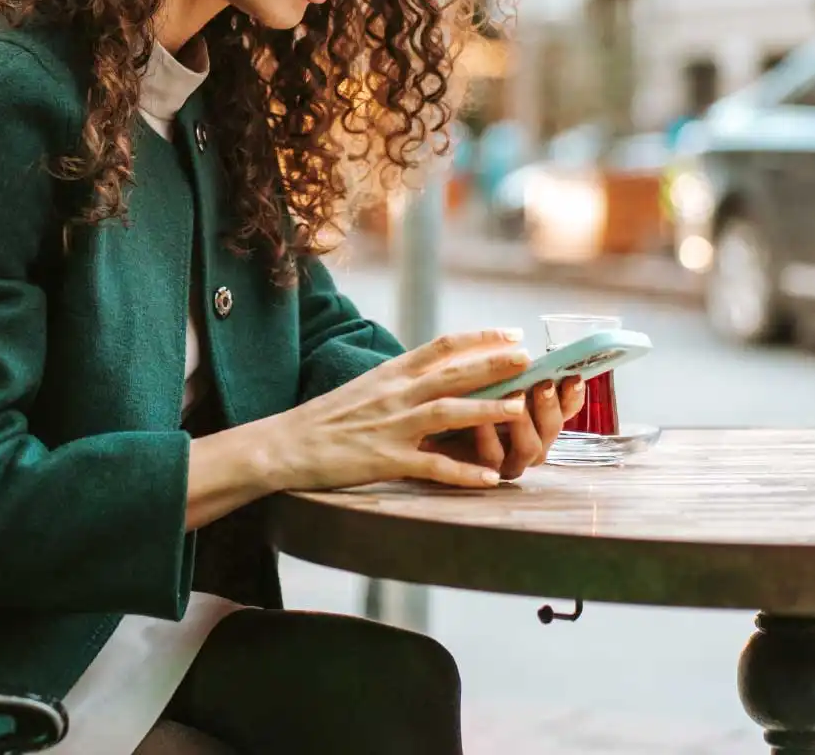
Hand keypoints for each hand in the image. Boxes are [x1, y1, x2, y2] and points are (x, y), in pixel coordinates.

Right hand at [261, 330, 534, 492]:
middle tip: (530, 359)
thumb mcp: (365, 387)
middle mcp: (394, 394)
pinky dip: (461, 473)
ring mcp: (390, 427)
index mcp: (390, 373)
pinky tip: (489, 479)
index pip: (441, 346)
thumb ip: (401, 380)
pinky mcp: (384, 460)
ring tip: (520, 409)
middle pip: (452, 374)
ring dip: (486, 411)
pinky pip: (430, 466)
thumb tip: (438, 373)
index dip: (479, 338)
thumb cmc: (326, 418)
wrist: (284, 443)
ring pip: (447, 413)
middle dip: (494, 365)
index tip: (510, 334)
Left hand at [423, 376, 585, 480]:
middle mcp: (525, 443)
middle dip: (549, 408)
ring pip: (529, 449)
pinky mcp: (481, 472)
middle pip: (551, 431)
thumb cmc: (446, 399)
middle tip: (542, 385)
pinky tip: (480, 424)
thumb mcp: (473, 379)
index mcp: (532, 419)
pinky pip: (490, 461)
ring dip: (525, 424)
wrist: (407, 433)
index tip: (572, 376)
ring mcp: (504, 461)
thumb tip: (516, 341)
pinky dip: (489, 442)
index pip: (564, 409)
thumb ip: (497, 369)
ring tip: (515, 399)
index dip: (572, 396)